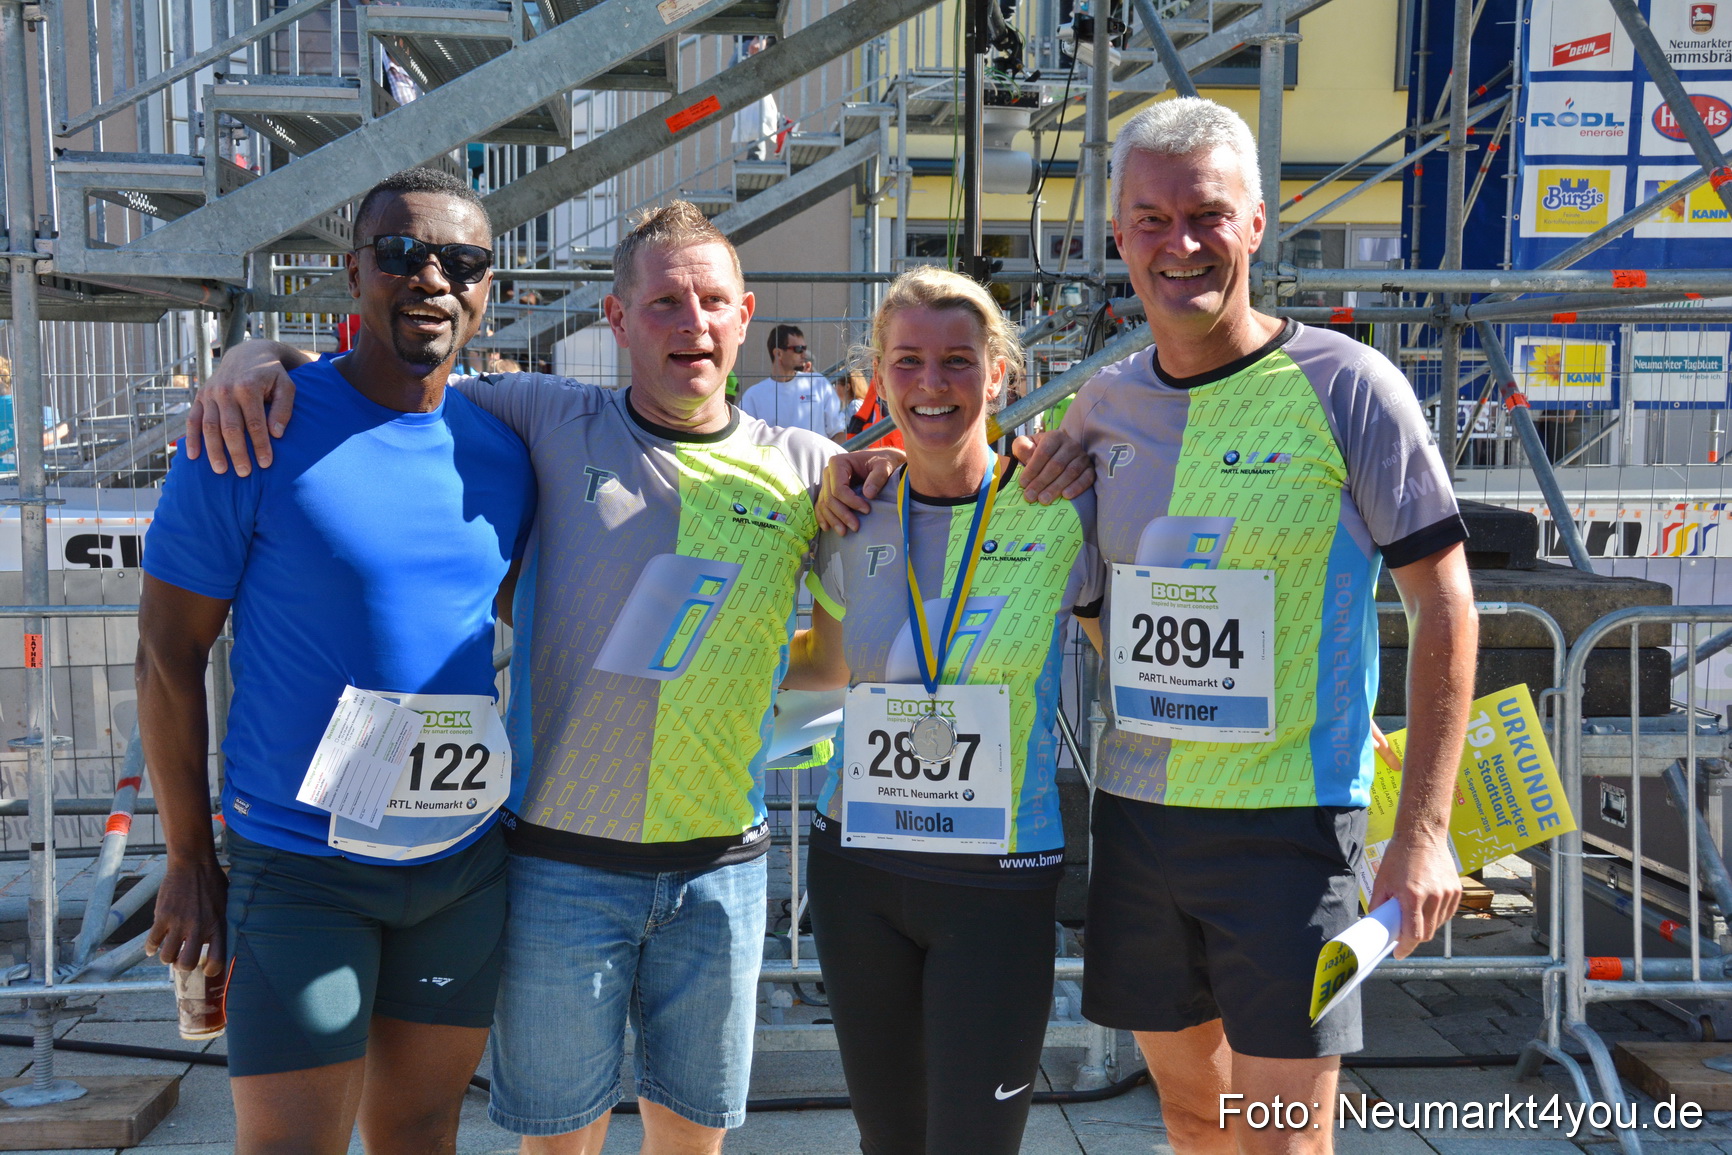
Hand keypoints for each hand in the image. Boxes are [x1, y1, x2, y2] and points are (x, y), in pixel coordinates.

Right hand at [145, 855, 227, 974]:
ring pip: (167, 957)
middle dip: (183, 966)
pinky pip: (152, 942)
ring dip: (167, 957)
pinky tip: (153, 946)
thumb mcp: (226, 903)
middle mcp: (199, 928)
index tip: (206, 970)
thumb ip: (221, 922)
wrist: (193, 863)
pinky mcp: (162, 916)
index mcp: (218, 925)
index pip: (218, 959)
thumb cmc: (212, 881)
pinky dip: (150, 947)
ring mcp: (179, 923)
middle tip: (182, 960)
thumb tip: (218, 938)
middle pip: (187, 963)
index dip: (212, 971)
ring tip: (170, 950)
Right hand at [185, 361, 298, 475]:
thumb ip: (283, 409)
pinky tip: (192, 456)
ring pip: (209, 426)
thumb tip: (276, 434)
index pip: (254, 423)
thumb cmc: (271, 375)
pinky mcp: (200, 396)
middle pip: (230, 428)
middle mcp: (226, 390)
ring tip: (221, 471)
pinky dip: (191, 438)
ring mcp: (210, 393)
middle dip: (237, 452)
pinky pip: (193, 419)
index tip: (266, 463)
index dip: (260, 445)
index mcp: (248, 387)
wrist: (248, 354)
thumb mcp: (286, 386)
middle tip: (244, 473)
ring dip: (213, 450)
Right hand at [816, 448, 904, 532]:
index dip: (850, 502)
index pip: (838, 488)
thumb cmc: (883, 462)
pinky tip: (828, 528)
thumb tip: (868, 494)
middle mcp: (828, 472)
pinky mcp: (829, 491)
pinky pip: (822, 506)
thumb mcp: (884, 466)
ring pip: (825, 505)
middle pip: (830, 498)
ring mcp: (827, 483)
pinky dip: (824, 517)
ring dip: (833, 520)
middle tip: (856, 527)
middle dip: (842, 514)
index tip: (867, 510)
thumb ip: (878, 477)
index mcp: (838, 463)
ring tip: (844, 532)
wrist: (881, 461)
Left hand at [1010, 430, 1092, 503]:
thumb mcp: (1025, 446)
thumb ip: (1022, 448)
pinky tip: (1066, 496)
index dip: (1033, 469)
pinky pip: (1087, 477)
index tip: (1023, 484)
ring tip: (1044, 500)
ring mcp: (1082, 456)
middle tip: (1031, 496)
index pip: (1044, 452)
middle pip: (1056, 464)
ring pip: (1071, 472)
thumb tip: (1027, 456)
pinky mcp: (1090, 468)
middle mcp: (1071, 445)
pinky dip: (1077, 487)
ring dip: (1056, 487)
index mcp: (1054, 437)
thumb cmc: (1036, 452)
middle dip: (1041, 482)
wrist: (1055, 455)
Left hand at [1369, 830, 1461, 958]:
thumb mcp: (1382, 881)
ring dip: (1426, 926)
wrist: (1423, 834)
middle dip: (1414, 938)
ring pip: (1438, 924)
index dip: (1405, 947)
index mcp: (1413, 896)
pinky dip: (1436, 916)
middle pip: (1427, 933)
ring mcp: (1447, 894)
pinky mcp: (1456, 890)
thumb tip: (1377, 926)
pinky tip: (1426, 907)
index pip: (1414, 934)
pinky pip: (1447, 913)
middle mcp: (1433, 897)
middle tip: (1403, 936)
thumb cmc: (1399, 857)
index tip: (1399, 954)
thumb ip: (1379, 906)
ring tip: (1414, 915)